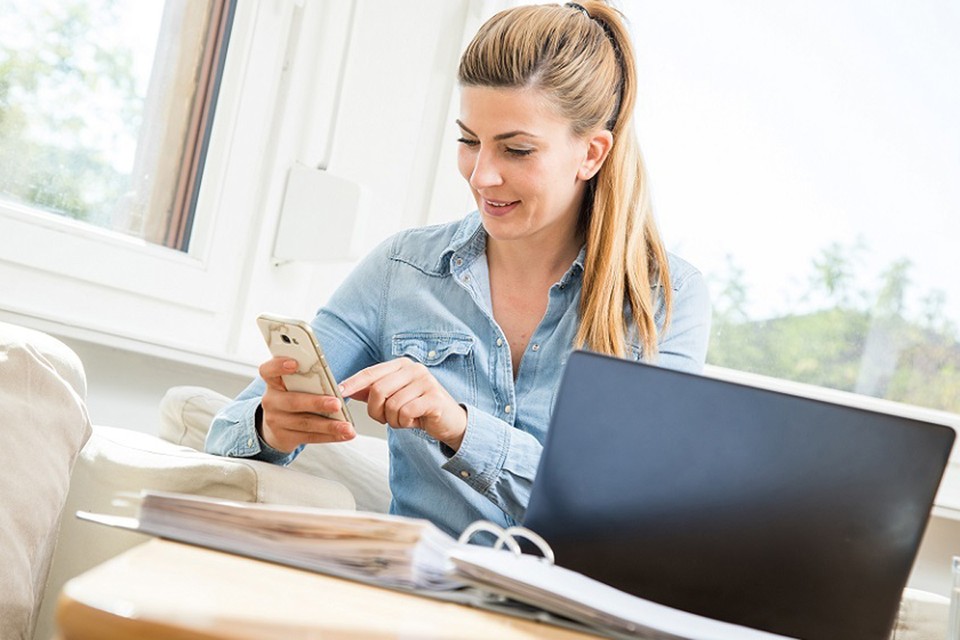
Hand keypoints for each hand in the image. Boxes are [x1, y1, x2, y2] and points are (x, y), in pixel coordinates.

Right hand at [258, 357, 355, 452]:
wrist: (276, 426)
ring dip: (330, 426)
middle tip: (337, 404)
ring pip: (305, 423)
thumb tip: (333, 380)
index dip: (279, 366)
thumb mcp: (293, 384)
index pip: (268, 370)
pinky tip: (344, 434)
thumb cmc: (292, 396)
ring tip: (347, 427)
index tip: (295, 363)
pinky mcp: (285, 437)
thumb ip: (306, 378)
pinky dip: (330, 436)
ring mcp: (276, 421)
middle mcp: (271, 401)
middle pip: (293, 401)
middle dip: (317, 403)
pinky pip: (310, 437)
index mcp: (273, 381)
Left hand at [339, 358, 467, 450]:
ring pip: (391, 405)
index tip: (339, 392)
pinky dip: (405, 423)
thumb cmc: (420, 408)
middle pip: (378, 390)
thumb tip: (346, 388)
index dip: (353, 383)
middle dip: (375, 411)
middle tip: (384, 419)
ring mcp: (425, 381)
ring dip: (392, 420)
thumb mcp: (394, 397)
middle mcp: (413, 369)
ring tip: (403, 420)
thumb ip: (372, 391)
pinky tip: (413, 421)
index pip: (371, 372)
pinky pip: (406, 413)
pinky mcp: (434, 397)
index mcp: (401, 365)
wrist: (449, 421)